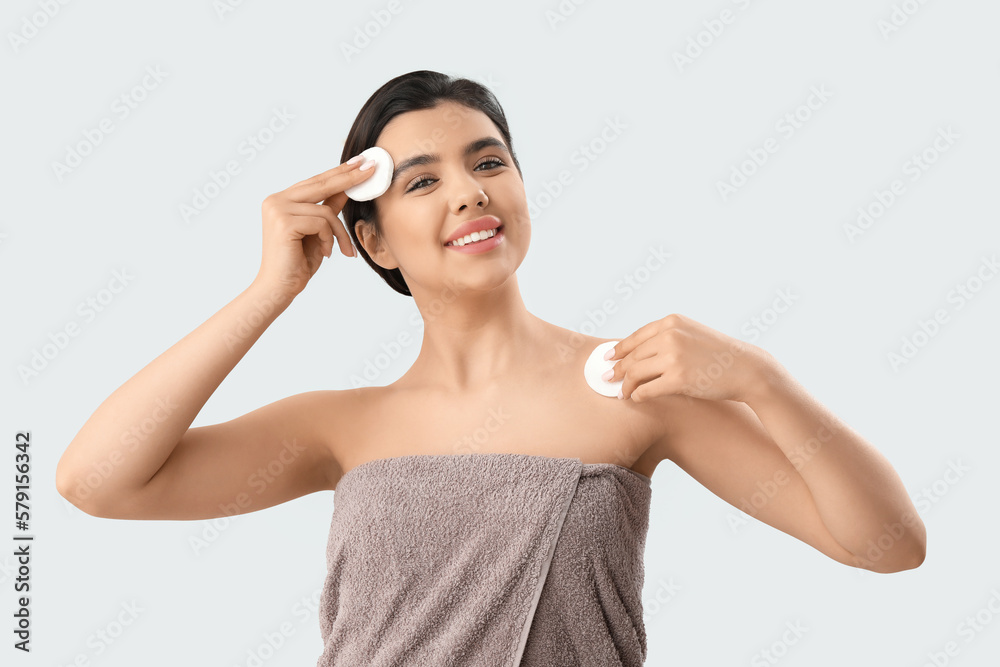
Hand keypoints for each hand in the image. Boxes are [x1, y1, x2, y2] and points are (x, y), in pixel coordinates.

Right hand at [253, 155, 374, 298]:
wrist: (280, 287)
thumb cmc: (298, 262)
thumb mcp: (319, 231)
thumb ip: (329, 208)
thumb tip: (347, 188)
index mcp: (281, 199)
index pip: (315, 182)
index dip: (339, 172)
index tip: (360, 162)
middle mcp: (276, 200)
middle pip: (320, 185)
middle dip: (349, 179)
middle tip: (371, 169)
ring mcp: (277, 209)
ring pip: (326, 211)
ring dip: (339, 233)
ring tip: (342, 250)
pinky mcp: (284, 222)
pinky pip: (322, 223)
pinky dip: (330, 239)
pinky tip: (326, 253)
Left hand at [605, 313, 777, 403]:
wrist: (746, 369)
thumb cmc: (719, 355)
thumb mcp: (692, 334)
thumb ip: (667, 337)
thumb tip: (637, 352)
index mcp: (672, 322)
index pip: (636, 336)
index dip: (619, 349)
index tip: (608, 358)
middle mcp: (670, 336)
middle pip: (633, 356)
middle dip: (618, 369)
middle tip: (609, 379)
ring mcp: (674, 357)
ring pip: (635, 372)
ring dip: (625, 384)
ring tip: (621, 392)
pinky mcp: (678, 379)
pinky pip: (647, 389)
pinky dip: (637, 395)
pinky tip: (636, 398)